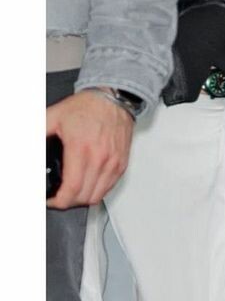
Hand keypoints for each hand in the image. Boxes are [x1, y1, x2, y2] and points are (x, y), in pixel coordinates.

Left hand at [45, 91, 134, 208]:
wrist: (112, 99)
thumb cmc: (87, 107)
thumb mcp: (53, 117)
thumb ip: (37, 134)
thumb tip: (27, 148)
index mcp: (81, 147)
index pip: (72, 187)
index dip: (60, 200)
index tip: (52, 201)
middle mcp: (100, 157)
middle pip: (84, 195)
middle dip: (68, 202)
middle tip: (59, 198)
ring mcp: (113, 162)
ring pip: (98, 195)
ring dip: (83, 199)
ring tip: (72, 194)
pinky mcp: (121, 164)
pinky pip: (109, 187)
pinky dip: (97, 192)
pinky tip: (87, 186)